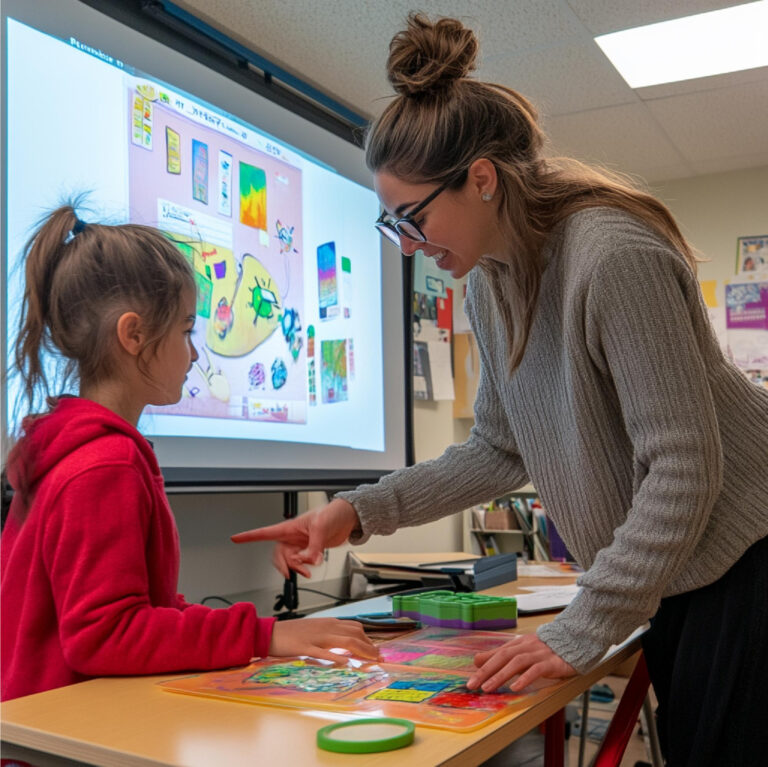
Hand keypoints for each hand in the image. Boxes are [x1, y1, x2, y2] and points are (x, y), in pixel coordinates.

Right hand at [231, 499, 359, 578]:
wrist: (347, 519)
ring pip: (290, 561)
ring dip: (296, 568)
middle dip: (282, 564)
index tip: (235, 538)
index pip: (265, 532)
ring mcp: (300, 544)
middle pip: (278, 554)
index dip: (249, 536)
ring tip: (307, 571)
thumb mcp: (321, 527)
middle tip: (289, 573)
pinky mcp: (310, 550)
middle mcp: (292, 537)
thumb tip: (310, 560)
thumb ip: (314, 546)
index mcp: (290, 527)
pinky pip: (301, 563)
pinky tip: (311, 567)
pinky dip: (304, 567)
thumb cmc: (332, 514)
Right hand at [268, 618, 378, 662]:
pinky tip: (346, 663)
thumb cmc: (293, 633)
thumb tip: (347, 641)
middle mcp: (326, 627)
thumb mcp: (316, 629)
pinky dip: (337, 657)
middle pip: (355, 634)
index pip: (356, 627)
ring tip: (372, 661)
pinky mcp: (305, 647)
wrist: (272, 633)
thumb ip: (331, 634)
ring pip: (345, 641)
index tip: (376, 651)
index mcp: (329, 622)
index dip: (368, 639)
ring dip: (362, 651)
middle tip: (379, 659)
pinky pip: (323, 652)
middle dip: (370, 646)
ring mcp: (316, 636)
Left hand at [466, 633, 575, 691]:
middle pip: (503, 657)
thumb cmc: (547, 649)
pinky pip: (536, 670)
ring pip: (516, 663)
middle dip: (486, 671)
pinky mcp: (551, 663)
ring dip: (501, 675)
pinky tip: (516, 687)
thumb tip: (477, 660)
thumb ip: (500, 655)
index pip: (497, 655)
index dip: (483, 667)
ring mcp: (538, 654)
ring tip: (488, 687)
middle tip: (473, 684)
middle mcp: (526, 647)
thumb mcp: (522, 650)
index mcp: (518, 644)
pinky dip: (525, 678)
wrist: (575, 641)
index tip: (471, 680)